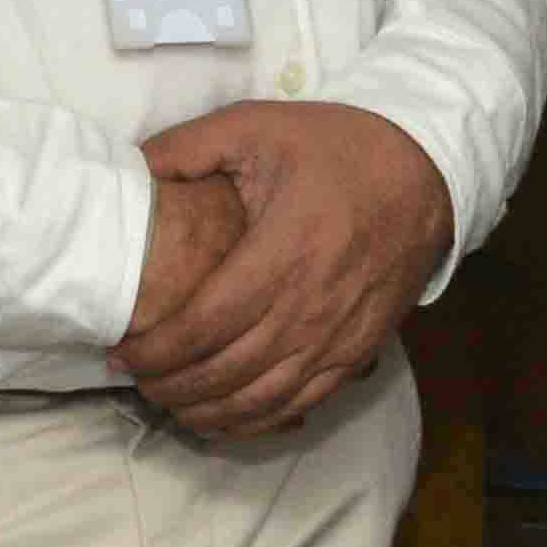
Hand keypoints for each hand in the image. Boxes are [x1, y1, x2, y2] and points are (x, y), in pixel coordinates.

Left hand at [121, 103, 453, 444]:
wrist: (426, 174)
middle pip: (226, 371)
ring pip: (261, 399)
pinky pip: (301, 404)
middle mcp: (309, 307)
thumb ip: (186, 147)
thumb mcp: (257, 124)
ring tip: (168, 404)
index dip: (157, 350)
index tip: (120, 354)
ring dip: (207, 411)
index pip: (204, 324)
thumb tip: (130, 169)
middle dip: (171, 386)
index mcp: (280, 253)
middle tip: (134, 380)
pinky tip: (223, 420)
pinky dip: (255, 422)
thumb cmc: (337, 149)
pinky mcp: (357, 352)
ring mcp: (336, 337)